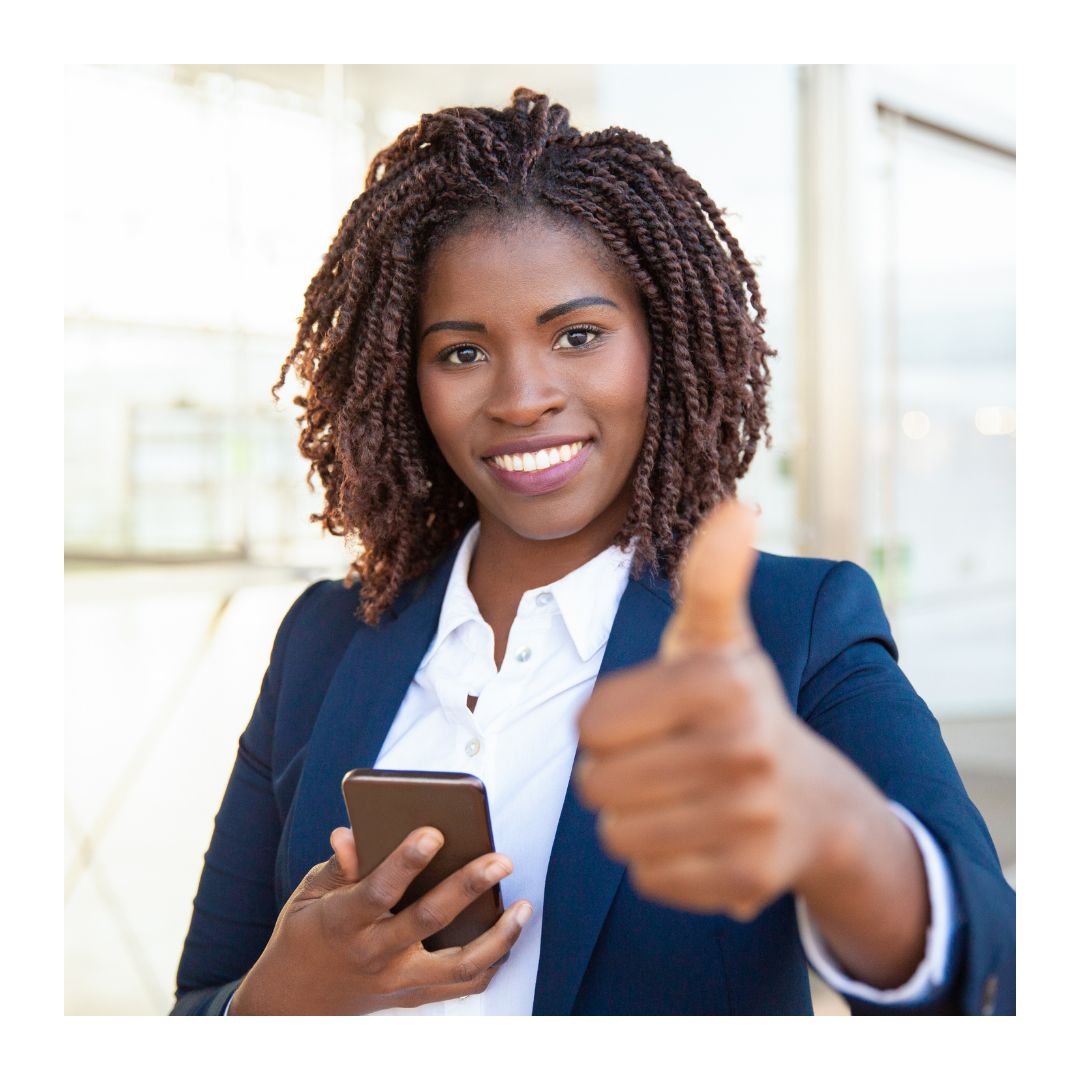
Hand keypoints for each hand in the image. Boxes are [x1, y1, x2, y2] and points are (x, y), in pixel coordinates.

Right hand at [229, 827, 532, 1013]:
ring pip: (458, 965)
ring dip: (498, 937)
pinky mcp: (413, 995)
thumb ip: (338, 865)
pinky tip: (510, 932)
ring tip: (524, 906)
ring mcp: (397, 981)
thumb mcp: (309, 894)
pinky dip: (492, 961)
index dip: (405, 861)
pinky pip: (462, 985)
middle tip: (500, 860)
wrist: (294, 1002)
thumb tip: (350, 832)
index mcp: (343, 922)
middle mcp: (374, 954)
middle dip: (468, 887)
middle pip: (428, 921)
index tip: (433, 832)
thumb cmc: (306, 934)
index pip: (378, 890)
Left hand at [575, 500, 882, 920]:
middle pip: (597, 783)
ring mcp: (752, 820)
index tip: (651, 719)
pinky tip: (700, 836)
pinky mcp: (749, 881)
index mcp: (724, 681)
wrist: (818, 802)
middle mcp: (746, 749)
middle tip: (664, 763)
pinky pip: (649, 877)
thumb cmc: (740, 707)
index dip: (607, 724)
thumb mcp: (721, 639)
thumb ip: (712, 576)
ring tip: (679, 798)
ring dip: (633, 819)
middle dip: (614, 775)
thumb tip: (738, 506)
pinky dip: (662, 862)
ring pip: (617, 835)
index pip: (591, 724)